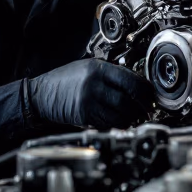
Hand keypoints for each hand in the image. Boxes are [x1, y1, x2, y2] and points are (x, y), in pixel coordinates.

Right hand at [27, 59, 153, 128]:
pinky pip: (108, 122)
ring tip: (136, 116)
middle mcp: (94, 84)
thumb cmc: (64, 81)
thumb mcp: (86, 68)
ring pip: (120, 114)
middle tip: (148, 109)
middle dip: (142, 107)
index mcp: (97, 69)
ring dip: (132, 117)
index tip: (151, 94)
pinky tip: (121, 121)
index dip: (145, 90)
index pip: (130, 79)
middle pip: (128, 99)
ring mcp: (89, 101)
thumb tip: (135, 84)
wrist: (41, 95)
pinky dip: (118, 123)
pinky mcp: (85, 116)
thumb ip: (110, 74)